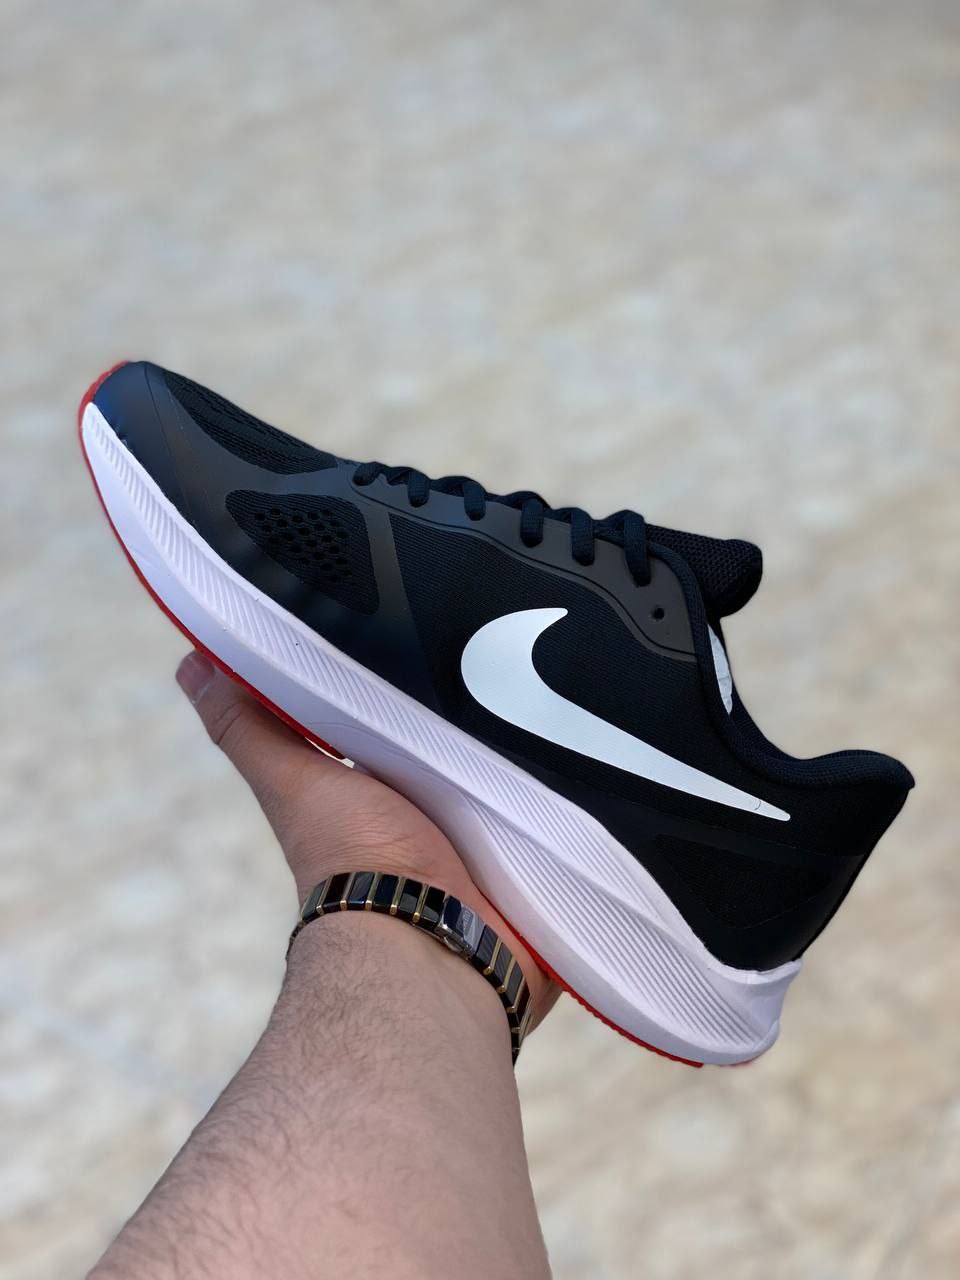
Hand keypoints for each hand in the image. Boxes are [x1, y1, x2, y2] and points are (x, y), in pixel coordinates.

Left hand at [176, 650, 558, 1030]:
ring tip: (570, 692)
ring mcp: (492, 844)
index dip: (417, 683)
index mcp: (380, 790)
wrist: (433, 946)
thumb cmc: (357, 862)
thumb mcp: (295, 779)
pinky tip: (597, 757)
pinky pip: (567, 821)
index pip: (406, 719)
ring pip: (525, 779)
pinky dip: (578, 799)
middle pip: (470, 744)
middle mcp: (435, 816)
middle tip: (520, 653)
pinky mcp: (540, 868)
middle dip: (491, 710)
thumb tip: (190, 665)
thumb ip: (249, 726)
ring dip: (542, 752)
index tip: (437, 623)